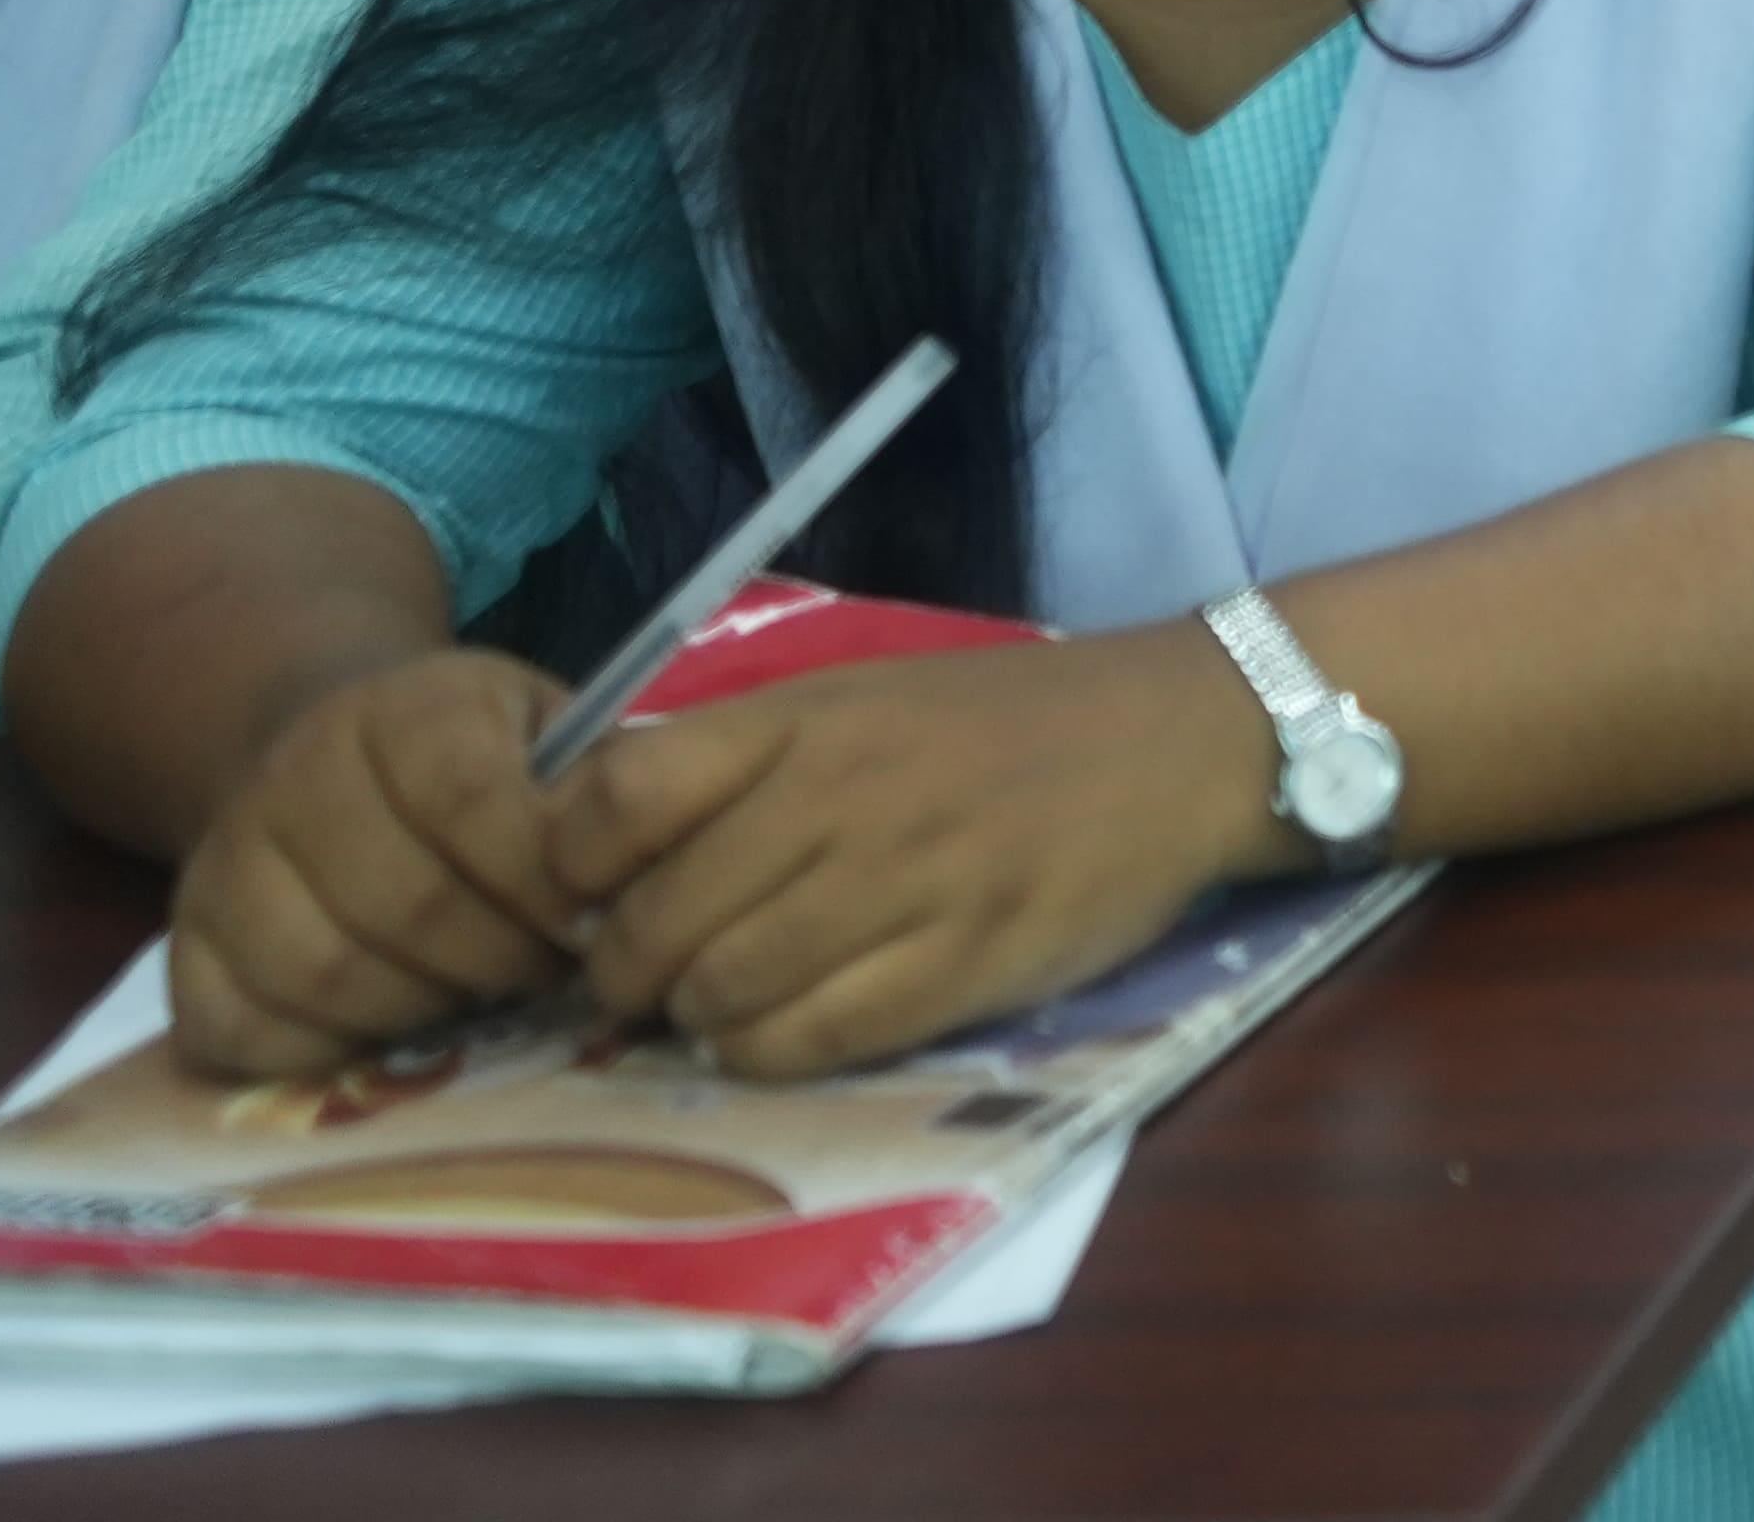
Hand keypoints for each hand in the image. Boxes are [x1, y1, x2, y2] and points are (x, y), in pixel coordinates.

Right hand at [169, 646, 581, 1077]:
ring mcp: (224, 862)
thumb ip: (598, 791)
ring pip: (327, 975)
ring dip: (422, 1009)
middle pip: (406, 904)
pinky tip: (383, 1028)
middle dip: (499, 959)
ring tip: (474, 995)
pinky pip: (242, 1030)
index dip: (541, 880)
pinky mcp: (183, 945)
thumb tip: (649, 878)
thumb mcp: (548, 732)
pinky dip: (323, 1050)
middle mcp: (295, 775)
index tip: (592, 924)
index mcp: (402, 709)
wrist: (327, 749)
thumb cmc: (476, 757)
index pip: (469, 800)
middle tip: (544, 973)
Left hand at [541, 627, 1284, 1080]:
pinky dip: (770, 1053)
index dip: (574, 869)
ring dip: (698, 1019)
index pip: (615, 804)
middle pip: (654, 924)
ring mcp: (901, 888)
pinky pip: (811, 1041)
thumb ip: (747, 763)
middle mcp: (837, 801)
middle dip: (626, 973)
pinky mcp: (960, 966)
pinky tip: (784, 1033)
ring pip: (721, 995)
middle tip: (647, 979)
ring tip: (721, 1007)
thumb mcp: (865, 698)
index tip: (593, 894)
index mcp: (804, 721)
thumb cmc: (1007, 722)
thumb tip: (609, 862)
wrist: (1179, 740)